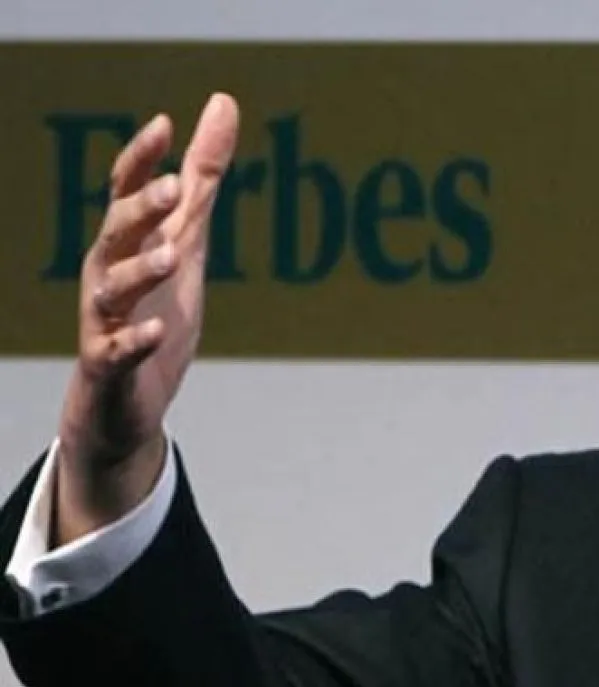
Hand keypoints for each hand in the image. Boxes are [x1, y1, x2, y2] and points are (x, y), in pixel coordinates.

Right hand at [54, 93, 239, 545]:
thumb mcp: (187, 240)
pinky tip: (155, 330)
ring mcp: (106, 321)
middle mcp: (108, 275)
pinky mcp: (110, 365)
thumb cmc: (155, 309)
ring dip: (140, 270)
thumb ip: (203, 178)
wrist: (124, 401)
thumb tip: (223, 104)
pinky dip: (135, 339)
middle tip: (174, 188)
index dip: (140, 160)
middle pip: (116, 232)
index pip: (125, 192)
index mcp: (126, 243)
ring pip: (112, 289)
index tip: (164, 125)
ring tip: (172, 256)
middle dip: (141, 209)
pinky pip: (117, 350)